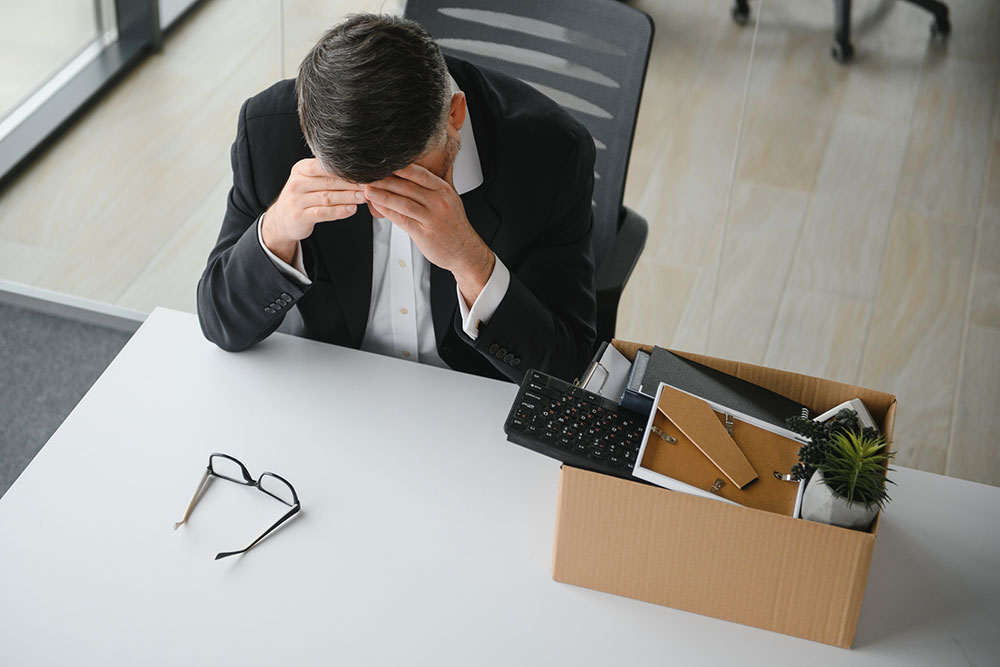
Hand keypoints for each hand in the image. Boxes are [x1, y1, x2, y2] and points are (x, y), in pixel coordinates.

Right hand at [261, 158, 363, 263]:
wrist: (282, 218)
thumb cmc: (303, 196)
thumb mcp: (309, 180)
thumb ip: (326, 173)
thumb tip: (356, 166)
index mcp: (301, 169)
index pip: (324, 166)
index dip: (344, 169)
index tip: (363, 171)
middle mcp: (297, 183)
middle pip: (328, 182)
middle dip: (350, 183)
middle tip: (368, 185)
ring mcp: (297, 200)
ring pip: (327, 197)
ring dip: (348, 197)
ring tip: (364, 197)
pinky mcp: (300, 216)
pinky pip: (323, 213)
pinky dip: (339, 211)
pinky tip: (352, 209)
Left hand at [364, 164, 494, 305]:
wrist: (465, 251)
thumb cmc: (455, 225)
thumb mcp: (454, 198)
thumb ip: (446, 178)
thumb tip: (444, 159)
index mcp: (444, 191)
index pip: (420, 174)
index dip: (401, 167)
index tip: (385, 162)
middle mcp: (439, 202)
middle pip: (408, 187)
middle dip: (385, 180)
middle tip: (368, 175)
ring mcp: (431, 218)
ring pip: (403, 202)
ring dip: (382, 195)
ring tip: (367, 190)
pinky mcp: (424, 233)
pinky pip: (402, 219)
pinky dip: (388, 212)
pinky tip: (377, 206)